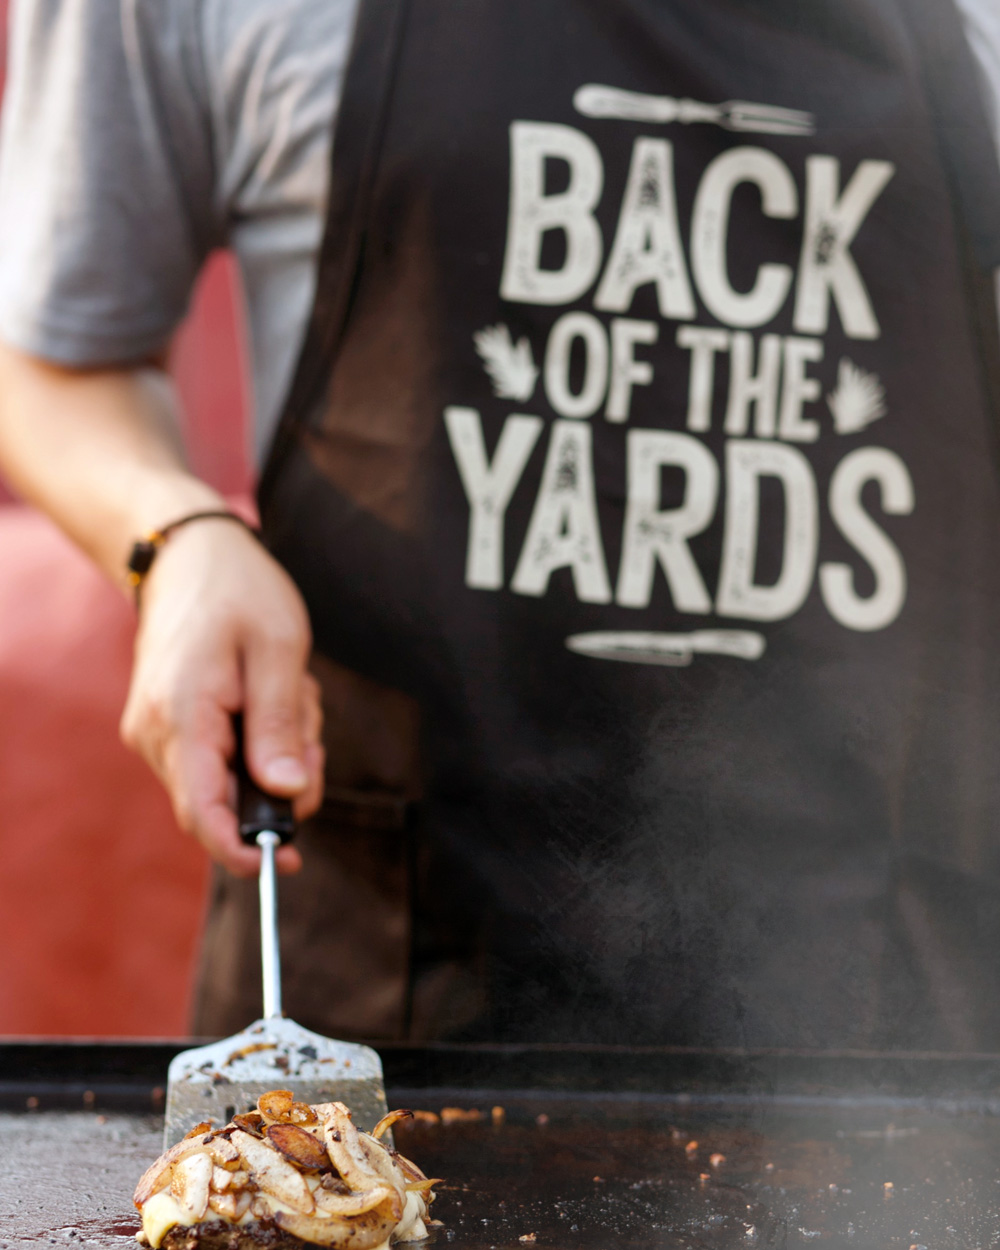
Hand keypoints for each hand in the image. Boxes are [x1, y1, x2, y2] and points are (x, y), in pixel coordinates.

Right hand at [120, 518, 323, 875]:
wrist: (188, 556)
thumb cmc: (239, 592)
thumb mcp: (279, 649)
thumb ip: (281, 724)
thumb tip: (289, 794)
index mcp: (182, 715)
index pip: (203, 812)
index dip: (243, 849)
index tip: (287, 860)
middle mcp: (155, 733)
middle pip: (222, 804)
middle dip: (280, 786)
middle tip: (310, 729)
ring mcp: (156, 733)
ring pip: (226, 785)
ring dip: (273, 757)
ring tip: (291, 696)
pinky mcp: (168, 729)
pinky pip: (220, 762)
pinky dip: (257, 744)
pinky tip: (272, 698)